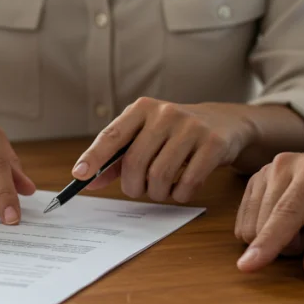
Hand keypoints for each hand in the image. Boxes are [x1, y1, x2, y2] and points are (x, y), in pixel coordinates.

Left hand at [72, 99, 259, 203]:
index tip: (78, 175)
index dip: (94, 157)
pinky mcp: (213, 144)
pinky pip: (188, 183)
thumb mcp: (146, 137)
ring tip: (161, 189)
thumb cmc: (175, 134)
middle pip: (135, 162)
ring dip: (157, 193)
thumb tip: (88, 181)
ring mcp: (191, 127)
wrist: (225, 123)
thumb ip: (117, 159)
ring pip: (160, 176)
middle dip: (133, 186)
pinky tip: (181, 189)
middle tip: (138, 190)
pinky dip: (180, 195)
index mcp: (142, 109)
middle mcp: (166, 113)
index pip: (112, 134)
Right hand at [235, 149, 303, 280]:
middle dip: (290, 245)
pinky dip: (265, 232)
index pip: (287, 213)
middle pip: (266, 224)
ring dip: (277, 240)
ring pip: (251, 226)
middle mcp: (283, 164)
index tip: (247, 266)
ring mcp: (265, 170)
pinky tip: (288, 222)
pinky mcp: (254, 181)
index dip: (268, 242)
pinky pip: (244, 222)